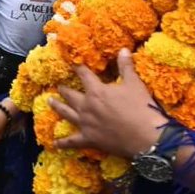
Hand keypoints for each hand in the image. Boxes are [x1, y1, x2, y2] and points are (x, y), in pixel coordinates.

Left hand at [47, 49, 163, 157]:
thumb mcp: (134, 84)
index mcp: (96, 91)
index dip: (78, 68)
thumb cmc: (141, 108)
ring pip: (66, 113)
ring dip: (57, 107)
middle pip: (71, 95)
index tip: (72, 63)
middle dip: (64, 89)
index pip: (84, 75)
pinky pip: (72, 142)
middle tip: (58, 86)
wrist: (145, 136)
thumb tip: (123, 49)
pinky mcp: (88, 140)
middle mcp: (86, 106)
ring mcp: (85, 124)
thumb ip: (126, 67)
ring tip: (49, 101)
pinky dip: (62, 143)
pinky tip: (54, 143)